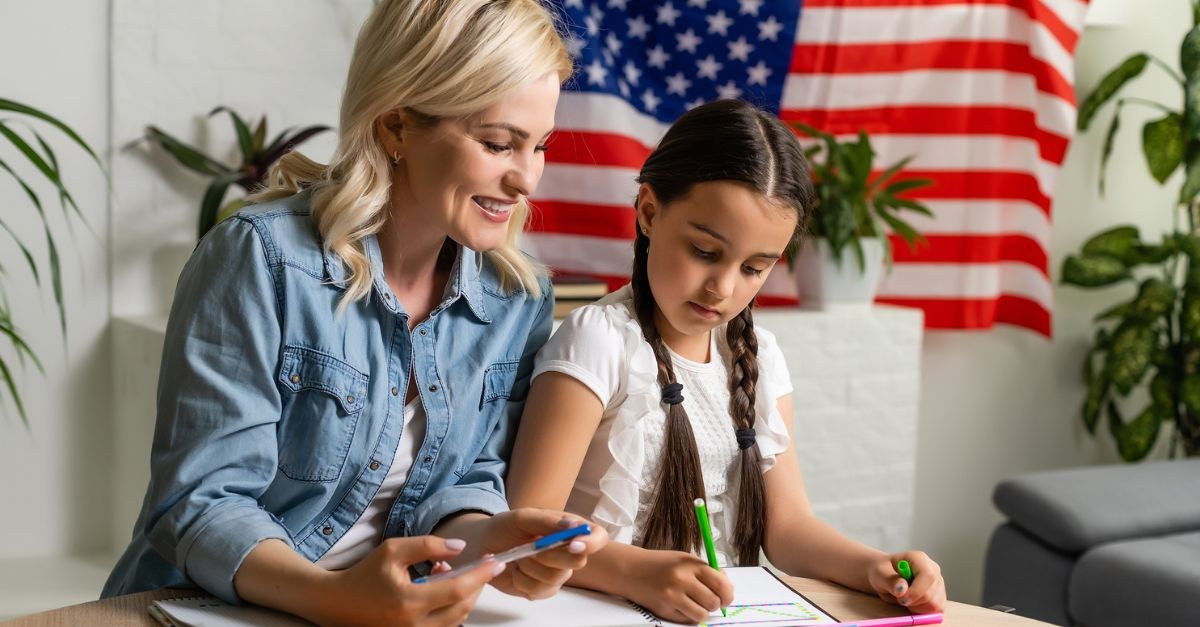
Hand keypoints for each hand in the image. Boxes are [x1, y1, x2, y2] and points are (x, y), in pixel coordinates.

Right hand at [319, 535, 503, 626]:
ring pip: (456, 619)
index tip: (496, 562)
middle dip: (476, 585)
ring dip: (463, 596)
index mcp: (409, 601)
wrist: (338, 604)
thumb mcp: (393, 550)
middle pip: (462, 607)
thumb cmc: (364, 574)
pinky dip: (452, 608)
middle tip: (481, 564)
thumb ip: (428, 545)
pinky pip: (445, 626)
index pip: (457, 590)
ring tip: (449, 572)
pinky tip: (442, 589)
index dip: (480, 575)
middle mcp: (414, 625)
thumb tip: (459, 547)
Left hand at [478, 508, 607, 598]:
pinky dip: (522, 581)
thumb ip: (547, 521)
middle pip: (578, 561)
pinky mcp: (543, 589)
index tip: (573, 544)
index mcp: (570, 528)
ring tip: (518, 556)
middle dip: (549, 555)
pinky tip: (516, 570)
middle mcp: (568, 552)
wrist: (483, 545)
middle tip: (529, 547)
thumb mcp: (522, 517)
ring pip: (554, 578)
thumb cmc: (504, 527)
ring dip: (530, 567)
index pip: (597, 536)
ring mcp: (557, 573)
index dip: (591, 543)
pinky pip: (539, 591)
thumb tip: (572, 525)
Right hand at [623, 549, 733, 624]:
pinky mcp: (663, 610)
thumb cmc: (661, 564)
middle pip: (713, 601)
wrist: (631, 570)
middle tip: (711, 601)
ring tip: (695, 603)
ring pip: (702, 614)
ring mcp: (671, 596)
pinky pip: (687, 620)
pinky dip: (689, 616)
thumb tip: (728, 587)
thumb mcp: (685, 560)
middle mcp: (681, 579)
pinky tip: (682, 606)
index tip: (726, 597)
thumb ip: (706, 571)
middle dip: (716, 604)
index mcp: (690, 564)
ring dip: (702, 611)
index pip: (720, 583)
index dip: (728, 594)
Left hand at [867, 551, 945, 613]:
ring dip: (917, 607)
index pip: (928, 576)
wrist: (885, 575)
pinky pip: (937, 609)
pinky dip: (923, 611)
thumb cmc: (883, 571)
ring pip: (935, 604)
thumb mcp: (880, 574)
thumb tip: (902, 589)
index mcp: (919, 558)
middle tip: (899, 598)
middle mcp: (933, 569)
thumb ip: (890, 581)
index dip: (917, 591)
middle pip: (932, 593)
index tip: (902, 599)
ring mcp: (939, 583)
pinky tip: (913, 603)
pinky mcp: (940, 596)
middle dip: (914, 601)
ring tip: (905, 598)